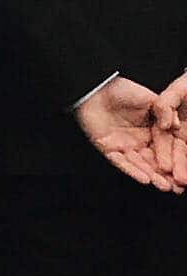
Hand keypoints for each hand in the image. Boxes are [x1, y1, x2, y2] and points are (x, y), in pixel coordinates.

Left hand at [78, 75, 184, 193]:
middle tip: (177, 186)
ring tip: (163, 186)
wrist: (96, 89)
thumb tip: (177, 125)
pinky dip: (132, 171)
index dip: (176, 159)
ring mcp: (124, 145)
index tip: (184, 172)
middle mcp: (140, 141)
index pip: (166, 148)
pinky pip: (121, 162)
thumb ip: (164, 112)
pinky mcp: (108, 149)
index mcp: (152, 130)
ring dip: (152, 176)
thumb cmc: (122, 90)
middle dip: (166, 174)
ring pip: (140, 164)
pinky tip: (145, 179)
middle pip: (155, 160)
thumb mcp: (148, 99)